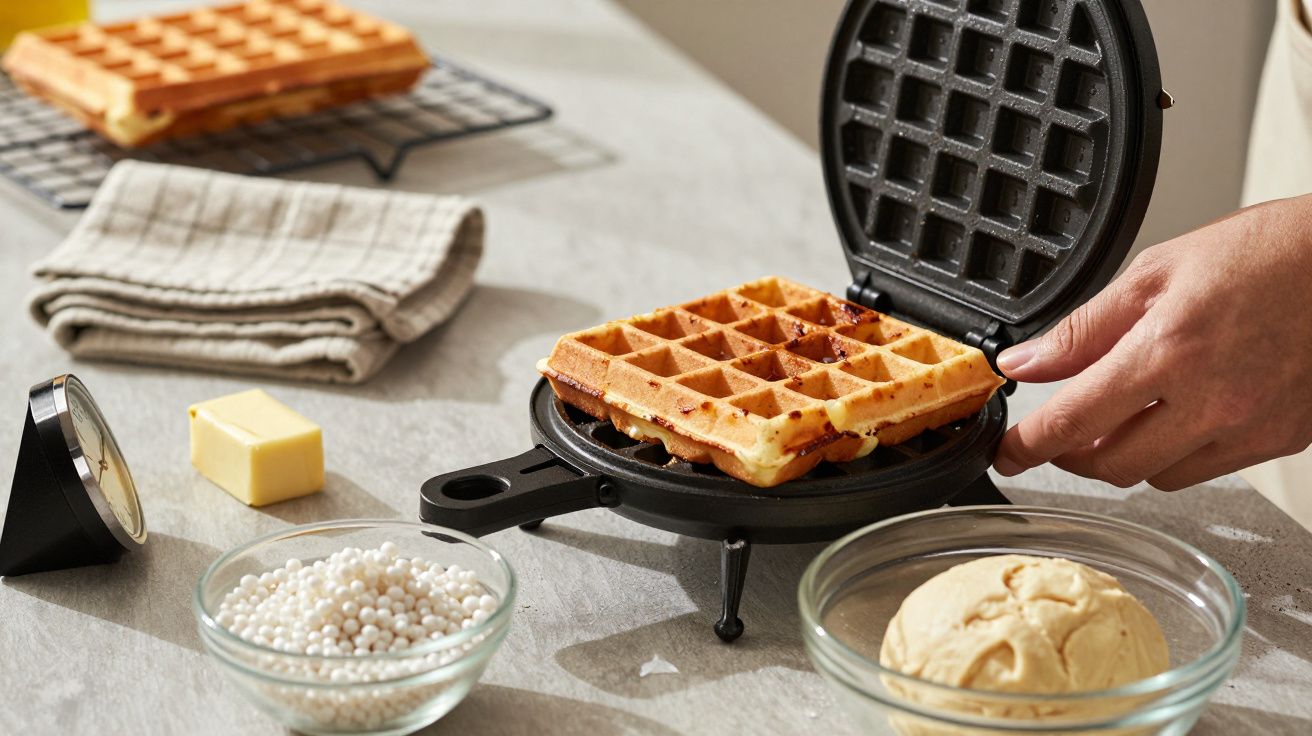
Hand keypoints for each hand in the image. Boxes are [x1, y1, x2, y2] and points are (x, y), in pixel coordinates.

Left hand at [992, 194, 1311, 489]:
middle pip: (1110, 464)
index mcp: (1166, 350)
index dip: (1027, 445)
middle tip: (1057, 435)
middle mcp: (1209, 399)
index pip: (1072, 420)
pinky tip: (1170, 421)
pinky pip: (1206, 471)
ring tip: (1114, 422)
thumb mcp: (1156, 272)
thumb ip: (1083, 328)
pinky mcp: (1278, 440)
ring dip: (1122, 458)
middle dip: (1070, 456)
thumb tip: (1026, 362)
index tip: (1006, 452)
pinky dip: (1173, 456)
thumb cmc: (1267, 254)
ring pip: (1157, 476)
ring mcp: (1248, 427)